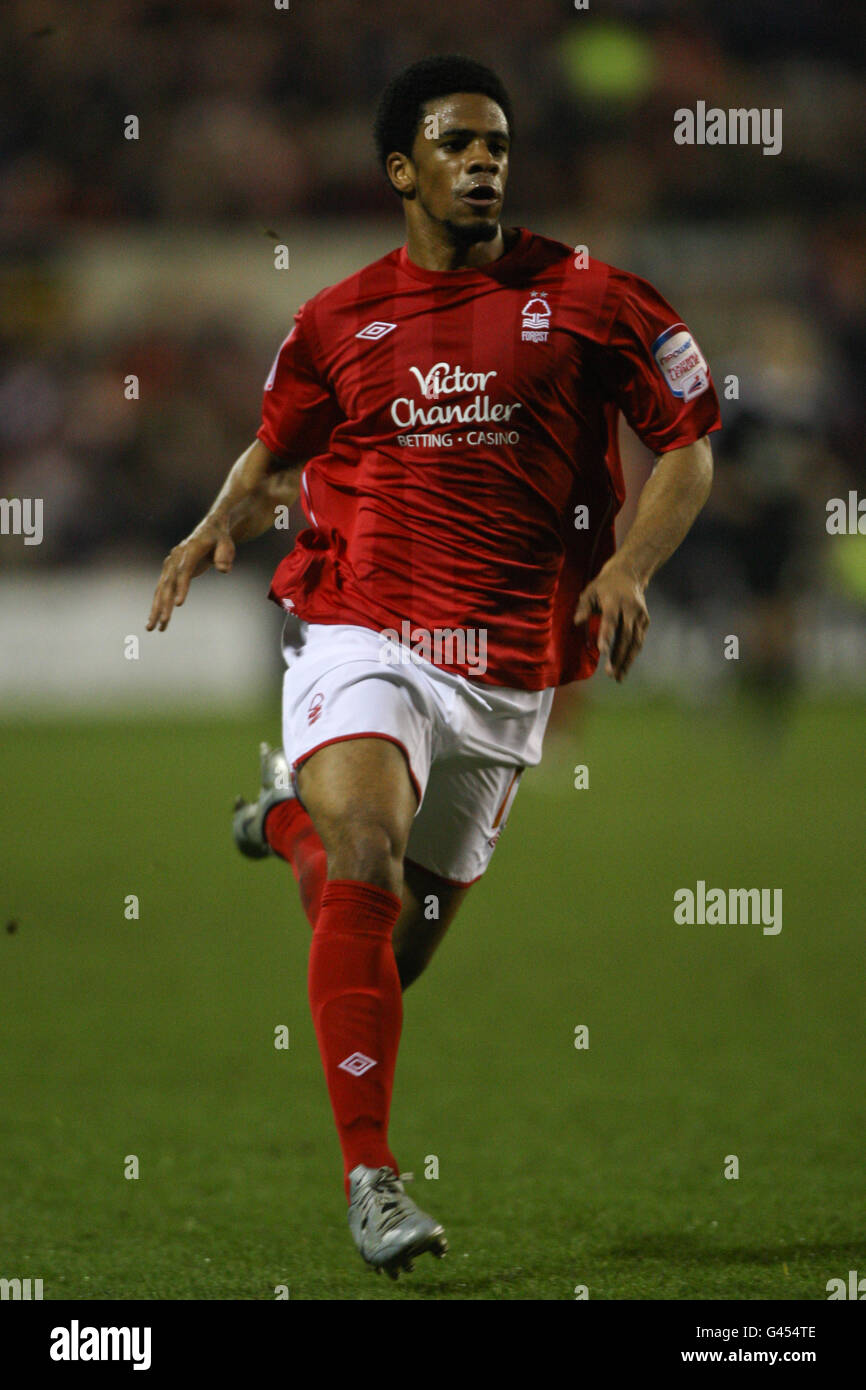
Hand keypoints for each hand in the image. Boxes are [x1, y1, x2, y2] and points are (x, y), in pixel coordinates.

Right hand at [146, 516, 235, 631]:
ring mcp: (170, 564)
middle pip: (168, 583)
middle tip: (163, 623)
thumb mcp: (227, 542)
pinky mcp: (170, 572)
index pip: (184, 572)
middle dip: (164, 604)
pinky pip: (162, 591)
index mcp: (189, 550)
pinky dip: (158, 605)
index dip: (181, 588)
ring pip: (161, 589)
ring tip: (151, 628)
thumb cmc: (220, 537)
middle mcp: (175, 558)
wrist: (210, 528)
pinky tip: (155, 621)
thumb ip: (225, 554)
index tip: (178, 605)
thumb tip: (224, 570)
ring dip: (156, 609)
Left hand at [573, 558, 649, 681]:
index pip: (611, 621)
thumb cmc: (603, 586)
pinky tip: (624, 667)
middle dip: (618, 656)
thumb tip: (576, 623)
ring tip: (618, 677)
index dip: (607, 636)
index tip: (602, 652)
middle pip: (625, 636)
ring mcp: (640, 616)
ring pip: (635, 642)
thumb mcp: (589, 592)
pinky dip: (632, 655)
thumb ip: (583, 607)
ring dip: (627, 660)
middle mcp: (630, 609)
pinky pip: (638, 641)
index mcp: (615, 601)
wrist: (628, 575)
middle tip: (610, 674)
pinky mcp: (645, 621)